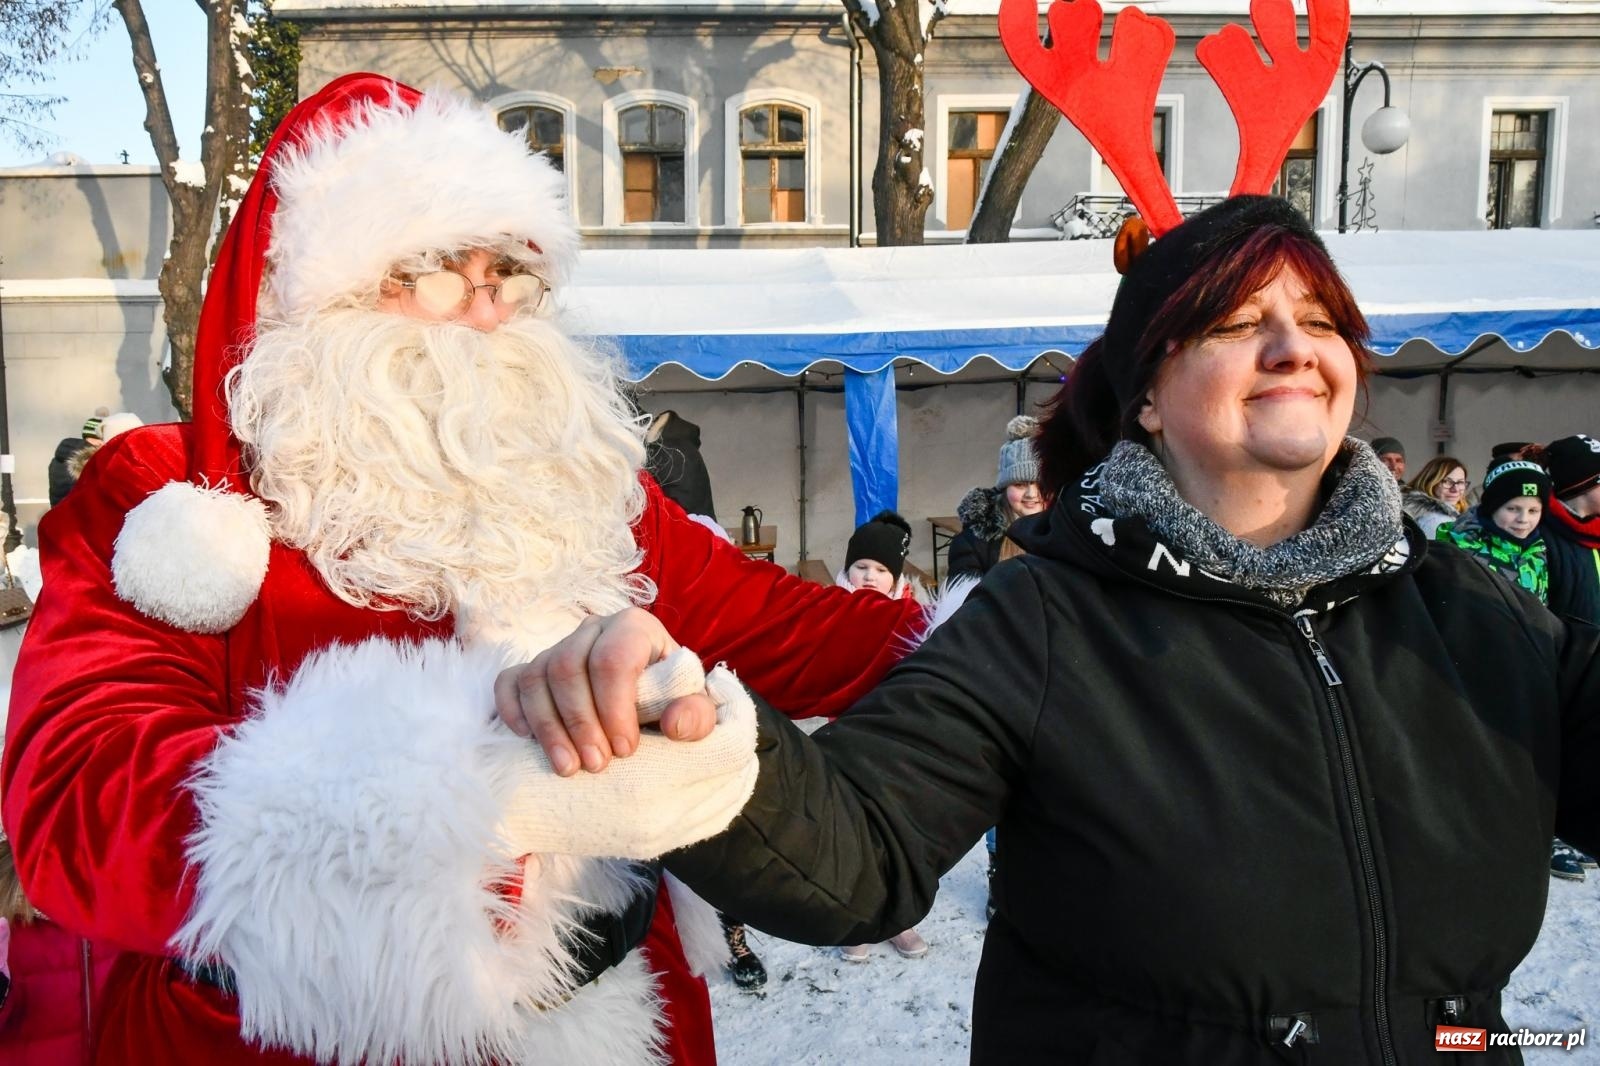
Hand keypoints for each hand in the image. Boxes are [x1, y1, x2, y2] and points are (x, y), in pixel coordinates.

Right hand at [493, 608, 717, 775]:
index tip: (625, 749)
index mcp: (634, 628)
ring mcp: (558, 647)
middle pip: (568, 666)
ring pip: (536, 677)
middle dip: (580, 722)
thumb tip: (675, 723)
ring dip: (547, 727)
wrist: (654, 705)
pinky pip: (509, 682)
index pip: (613, 658)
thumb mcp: (697, 711)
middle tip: (596, 765)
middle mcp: (593, 629)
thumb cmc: (674, 703)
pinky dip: (512, 710)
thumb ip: (697, 716)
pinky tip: (527, 739)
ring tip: (567, 768)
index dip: (614, 706)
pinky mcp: (533, 669)